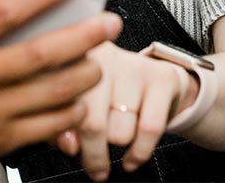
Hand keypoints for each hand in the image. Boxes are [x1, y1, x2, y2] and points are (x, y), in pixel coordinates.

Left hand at [68, 42, 196, 180]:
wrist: (154, 77)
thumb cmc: (105, 95)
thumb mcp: (77, 107)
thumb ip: (62, 128)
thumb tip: (70, 147)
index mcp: (73, 59)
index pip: (63, 106)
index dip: (66, 134)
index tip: (74, 150)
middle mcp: (103, 56)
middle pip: (93, 123)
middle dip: (94, 154)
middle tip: (96, 169)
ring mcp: (134, 65)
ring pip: (121, 131)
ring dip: (119, 145)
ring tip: (117, 136)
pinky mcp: (162, 78)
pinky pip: (149, 129)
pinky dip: (139, 153)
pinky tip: (131, 159)